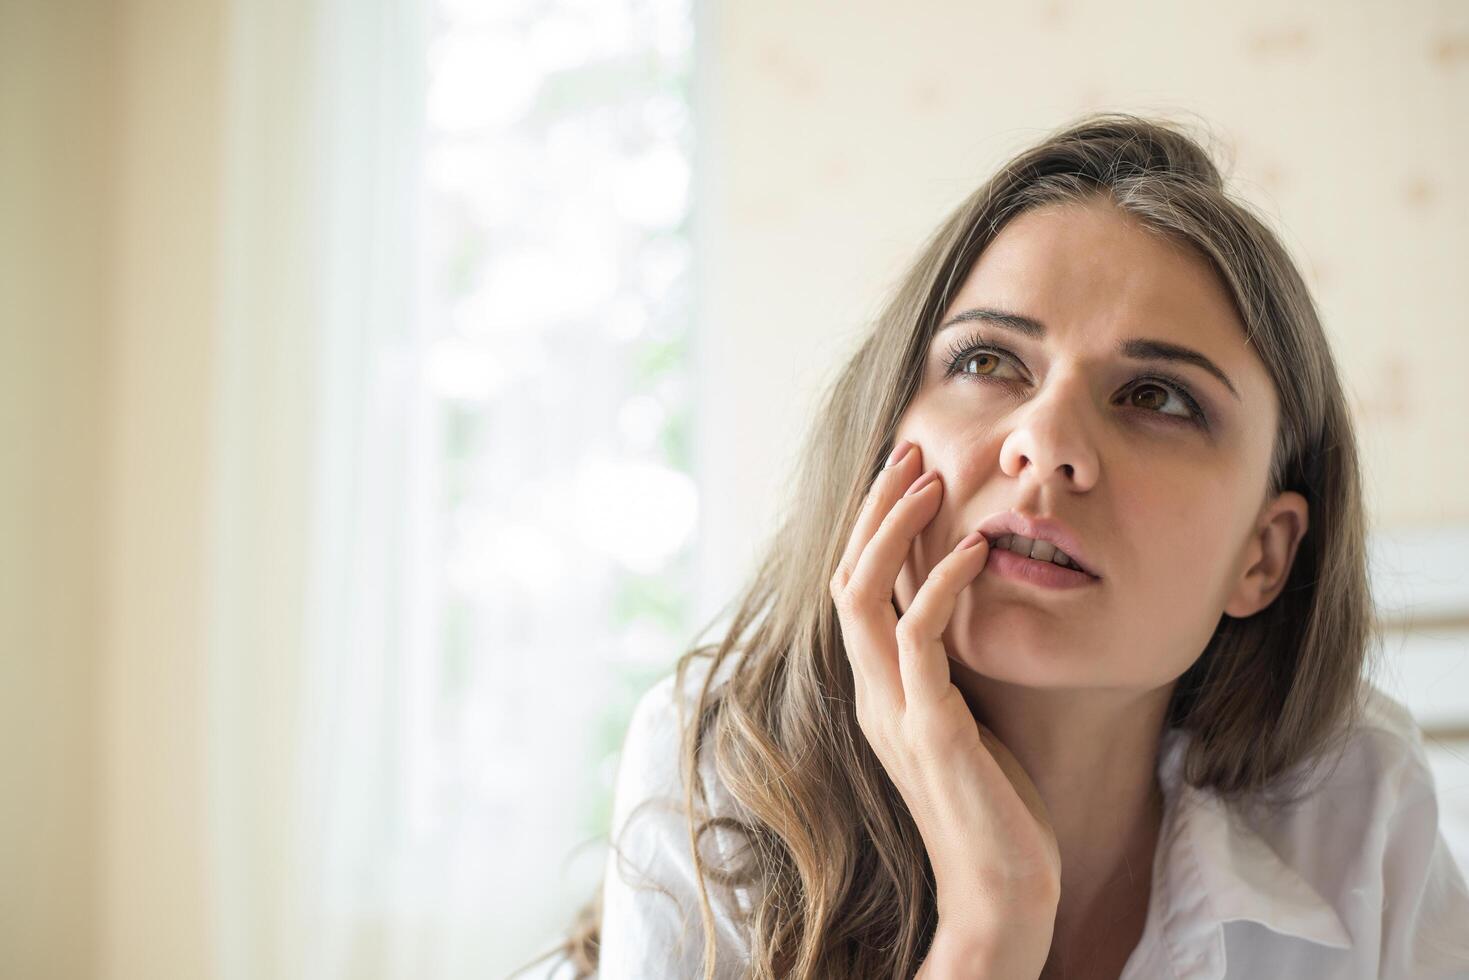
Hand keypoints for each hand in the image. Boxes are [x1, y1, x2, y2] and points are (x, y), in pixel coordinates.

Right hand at [828, 440, 1060, 973]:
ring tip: (931, 479)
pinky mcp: (931, 731)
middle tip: (910, 450)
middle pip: (845, 577)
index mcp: (879, 688)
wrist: (1003, 892)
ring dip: (893, 531)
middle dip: (875, 510)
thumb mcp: (965, 717)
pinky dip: (942, 586)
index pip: (854, 588)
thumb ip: (949, 667)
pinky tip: (975, 550)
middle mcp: (873, 693)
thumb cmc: (996, 805)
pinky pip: (920, 641)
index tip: (907, 472)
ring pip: (862, 597)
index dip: (873, 526)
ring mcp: (896, 711)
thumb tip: (962, 609)